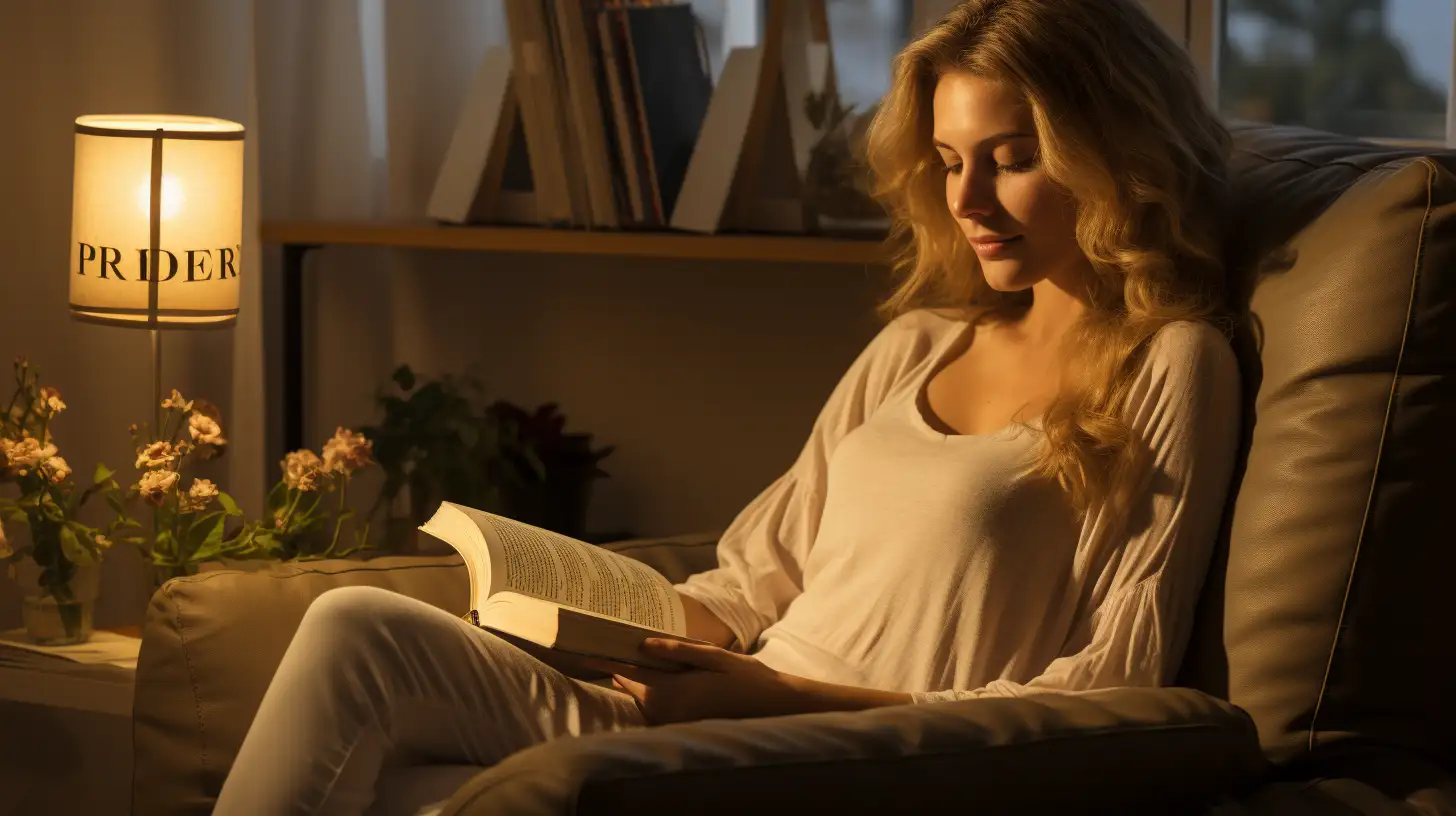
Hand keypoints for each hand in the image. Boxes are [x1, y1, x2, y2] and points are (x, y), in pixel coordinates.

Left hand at [611, 638, 807, 724]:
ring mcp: (673, 722)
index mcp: (672, 691)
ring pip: (642, 698)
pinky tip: (663, 675)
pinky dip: (652, 693)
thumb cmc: (746, 677)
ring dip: (639, 681)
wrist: (772, 708)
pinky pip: (655, 708)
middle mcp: (667, 711)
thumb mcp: (713, 656)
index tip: (582, 650)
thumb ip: (678, 651)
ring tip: (638, 654)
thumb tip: (643, 644)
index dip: (605, 659)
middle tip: (612, 641)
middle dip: (622, 666)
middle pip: (631, 686)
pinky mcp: (681, 726)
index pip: (628, 673)